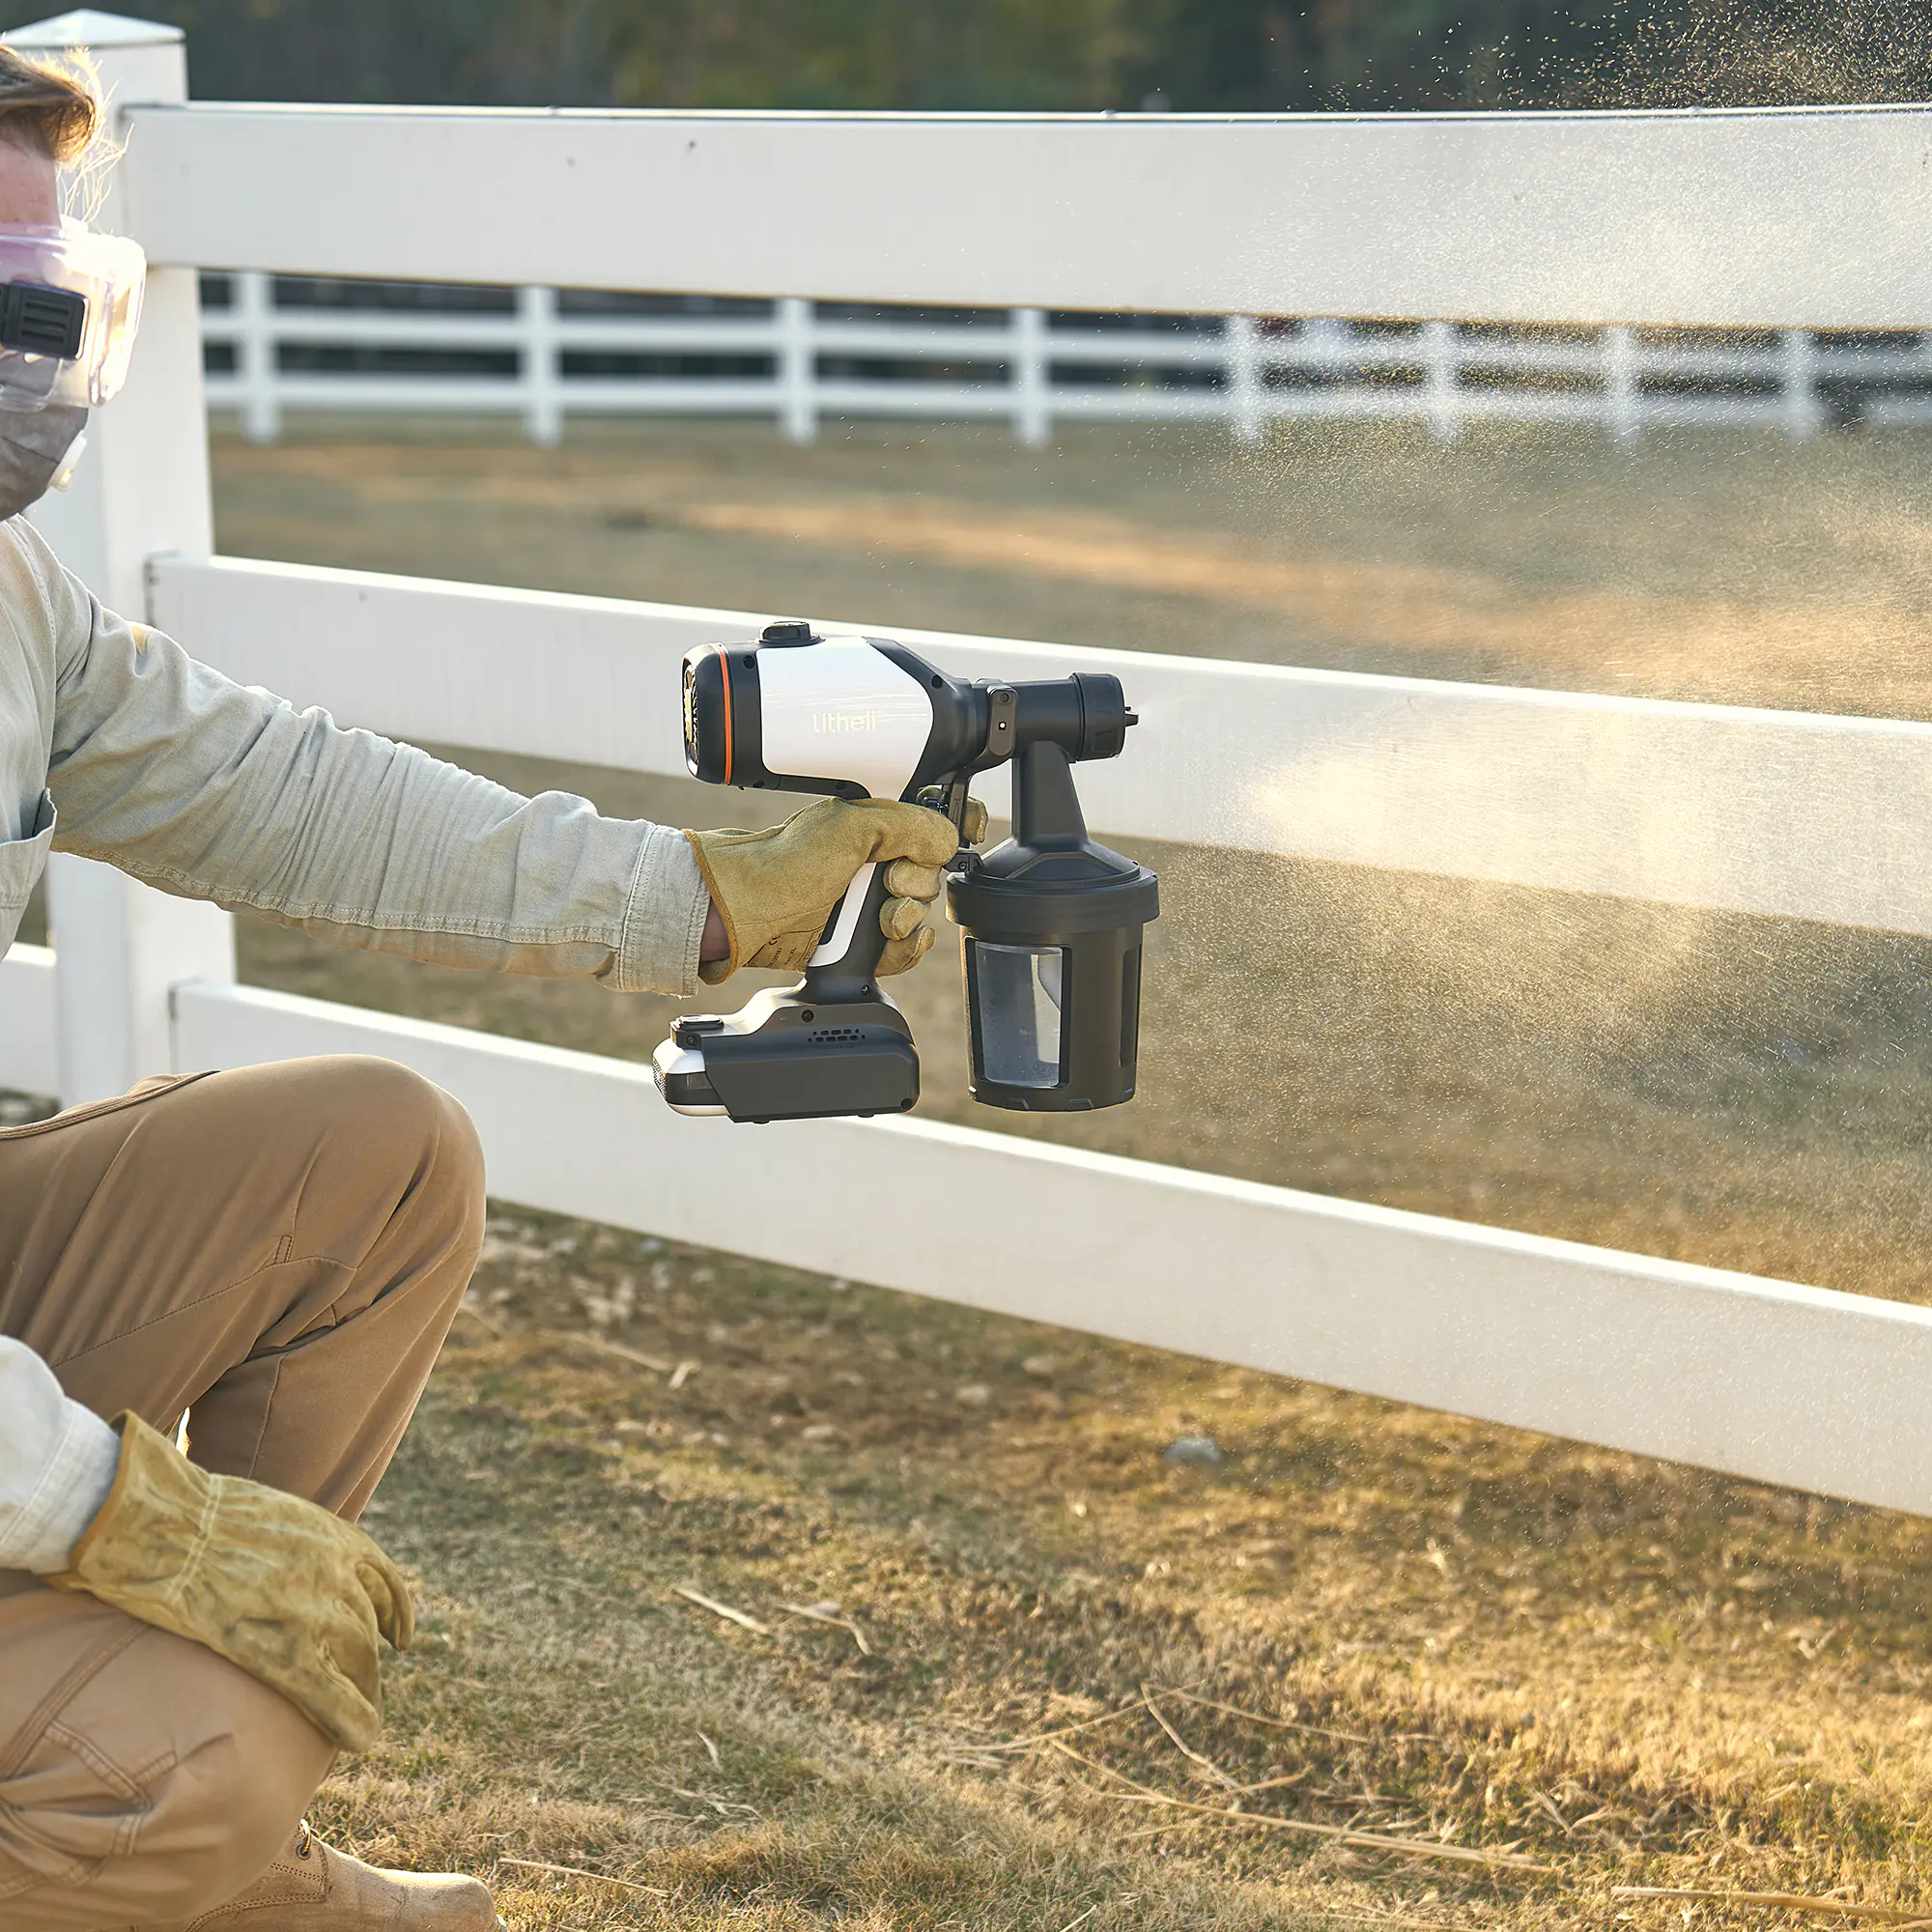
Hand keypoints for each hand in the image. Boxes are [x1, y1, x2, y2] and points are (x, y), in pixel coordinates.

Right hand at [45, 1413, 411, 1753]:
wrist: (164, 1526)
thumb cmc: (197, 1516)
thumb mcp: (270, 1514)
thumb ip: (295, 1542)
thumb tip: (289, 1562)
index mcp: (334, 1537)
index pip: (383, 1580)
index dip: (395, 1613)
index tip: (399, 1637)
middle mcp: (335, 1573)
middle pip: (368, 1627)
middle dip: (370, 1660)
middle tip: (367, 1686)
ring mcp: (311, 1612)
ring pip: (358, 1660)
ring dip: (363, 1690)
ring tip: (362, 1712)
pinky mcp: (279, 1651)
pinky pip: (329, 1694)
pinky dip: (350, 1719)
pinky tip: (359, 1739)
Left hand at [686, 797, 958, 985]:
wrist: (747, 914)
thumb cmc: (783, 865)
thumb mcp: (852, 827)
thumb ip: (910, 824)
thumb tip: (948, 841)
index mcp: (877, 824)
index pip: (934, 822)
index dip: (953, 830)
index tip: (958, 838)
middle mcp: (877, 860)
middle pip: (934, 872)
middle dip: (917, 881)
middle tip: (887, 880)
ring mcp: (870, 901)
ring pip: (922, 912)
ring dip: (907, 917)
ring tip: (879, 917)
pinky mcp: (864, 941)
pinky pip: (909, 948)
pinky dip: (905, 948)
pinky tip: (886, 940)